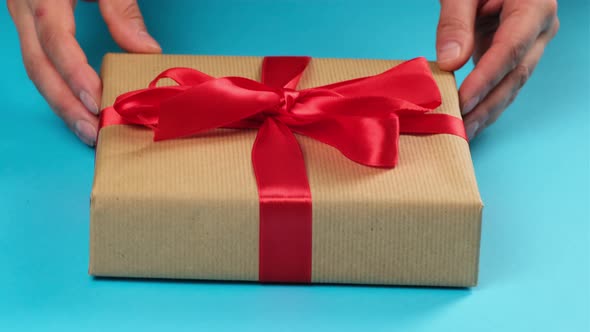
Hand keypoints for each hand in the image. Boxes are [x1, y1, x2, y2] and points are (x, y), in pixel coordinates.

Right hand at [7, 0, 161, 145]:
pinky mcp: (26, 18)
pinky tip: (75, 102)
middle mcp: (22, 6)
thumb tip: (145, 51)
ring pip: (33, 65)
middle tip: (92, 134)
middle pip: (37, 64)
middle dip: (63, 103)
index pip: (55, 41)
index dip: (75, 75)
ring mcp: (19, 13)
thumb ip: (121, 8)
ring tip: (86, 128)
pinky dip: (56, 83)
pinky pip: (36, 57)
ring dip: (58, 100)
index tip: (97, 102)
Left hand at [436, 0, 558, 139]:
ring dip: (487, 111)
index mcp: (534, 6)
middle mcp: (541, 29)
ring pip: (512, 85)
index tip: (462, 101)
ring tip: (461, 133)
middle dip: (486, 106)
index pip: (509, 50)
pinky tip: (469, 120)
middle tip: (458, 128)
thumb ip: (455, 22)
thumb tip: (449, 63)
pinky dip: (486, 102)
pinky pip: (504, 82)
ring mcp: (532, 43)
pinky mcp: (517, 53)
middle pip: (515, 75)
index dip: (485, 79)